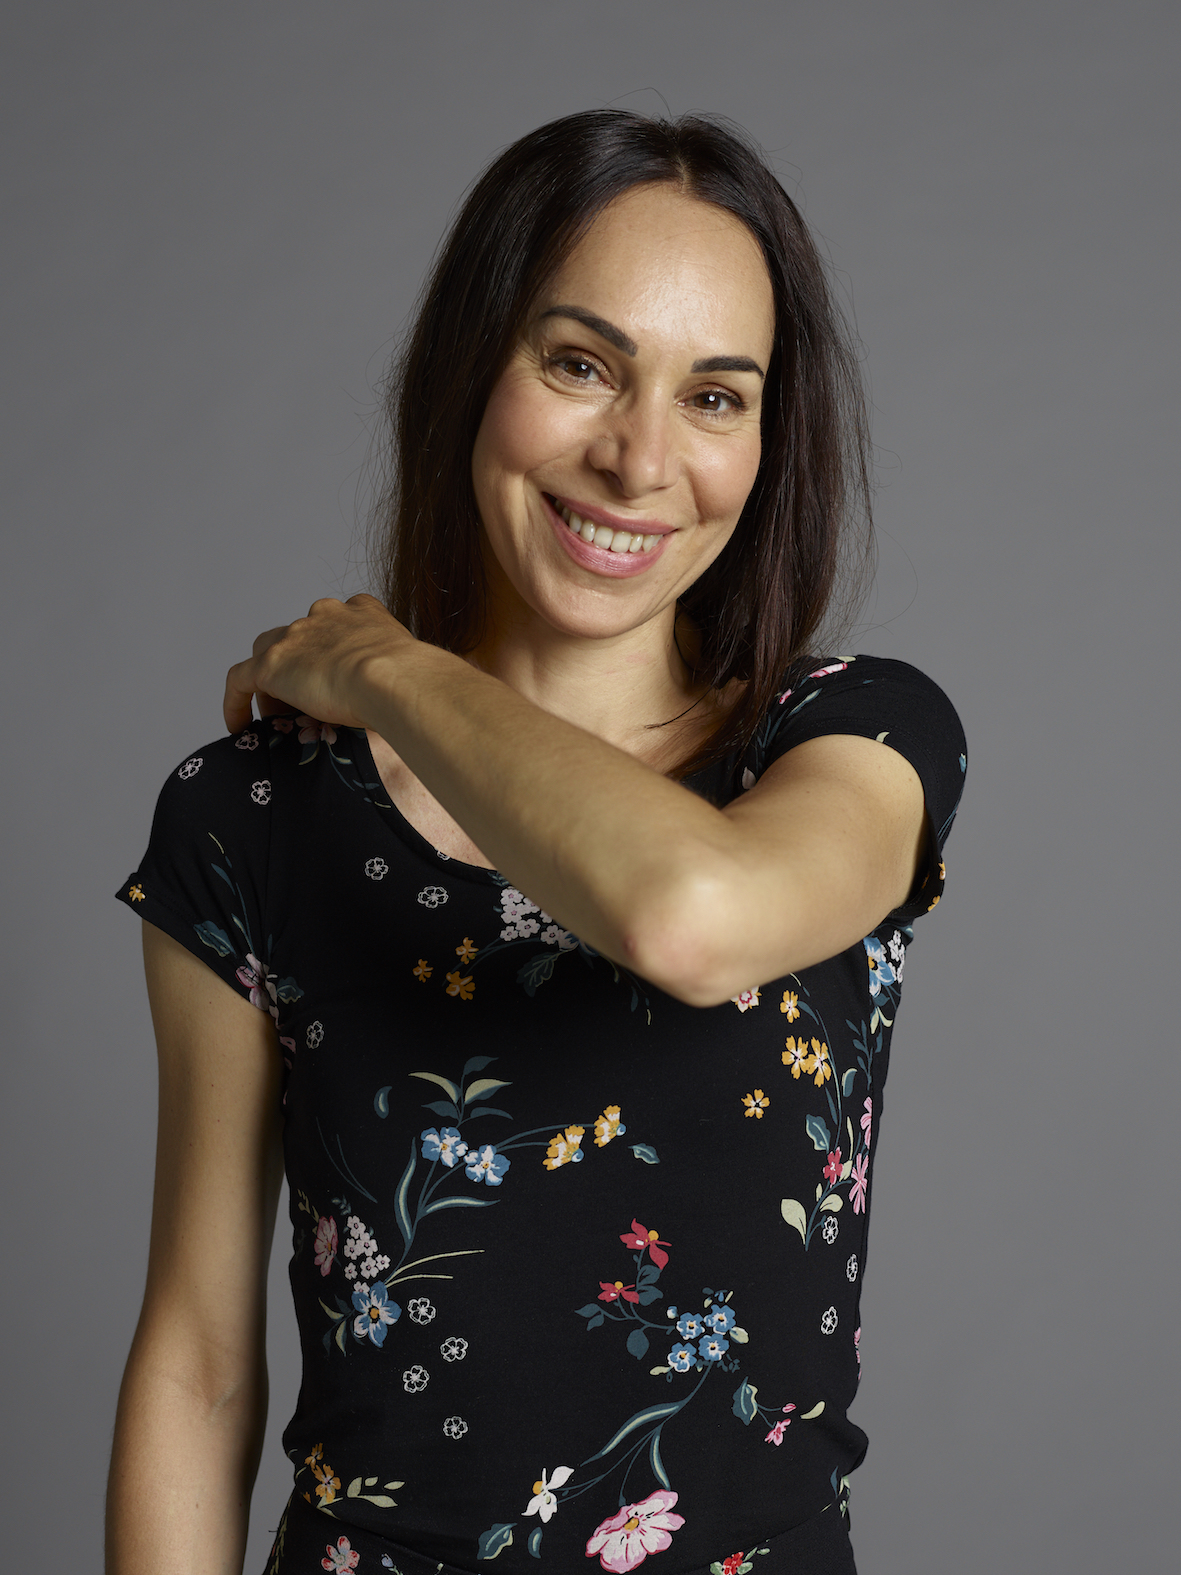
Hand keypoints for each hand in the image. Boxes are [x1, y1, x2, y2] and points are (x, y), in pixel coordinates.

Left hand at [223, 594, 414, 732]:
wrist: (393, 678)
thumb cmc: (414, 680)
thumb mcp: (413, 670)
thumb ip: (404, 677)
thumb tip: (418, 704)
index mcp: (362, 611)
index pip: (339, 621)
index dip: (334, 647)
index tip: (338, 672)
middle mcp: (326, 615)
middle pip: (298, 636)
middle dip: (300, 663)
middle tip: (309, 700)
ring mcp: (296, 636)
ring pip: (268, 654)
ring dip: (272, 681)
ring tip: (278, 716)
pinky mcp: (271, 664)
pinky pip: (240, 680)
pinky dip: (236, 702)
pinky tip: (239, 727)